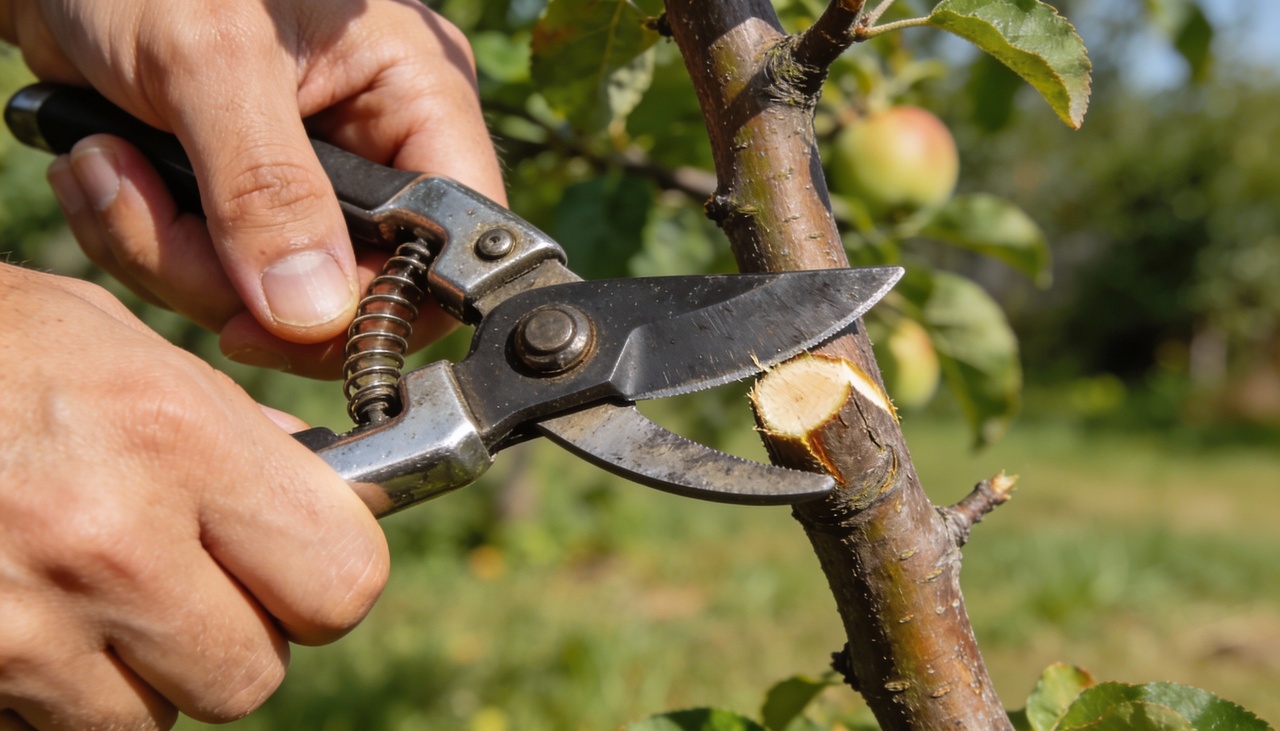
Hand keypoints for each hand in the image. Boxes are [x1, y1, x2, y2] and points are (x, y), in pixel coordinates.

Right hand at [0, 265, 388, 728]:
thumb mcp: (115, 344)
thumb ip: (230, 428)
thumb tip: (320, 492)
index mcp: (172, 437)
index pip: (340, 579)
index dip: (325, 575)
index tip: (294, 554)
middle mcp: (107, 540)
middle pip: (252, 674)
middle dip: (236, 636)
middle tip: (190, 576)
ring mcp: (22, 626)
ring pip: (154, 719)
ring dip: (142, 673)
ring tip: (90, 587)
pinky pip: (63, 728)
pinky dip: (62, 691)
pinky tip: (29, 610)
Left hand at [1, 0, 504, 376]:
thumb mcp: (207, 61)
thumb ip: (265, 189)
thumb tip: (315, 317)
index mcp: (415, 97)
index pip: (450, 241)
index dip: (382, 302)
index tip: (282, 319)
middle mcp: (376, 149)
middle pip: (349, 290)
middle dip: (235, 280)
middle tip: (149, 209)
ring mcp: (307, 184)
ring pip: (270, 298)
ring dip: (166, 254)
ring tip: (104, 162)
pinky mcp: (242, 204)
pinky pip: (210, 277)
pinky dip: (142, 241)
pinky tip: (102, 167)